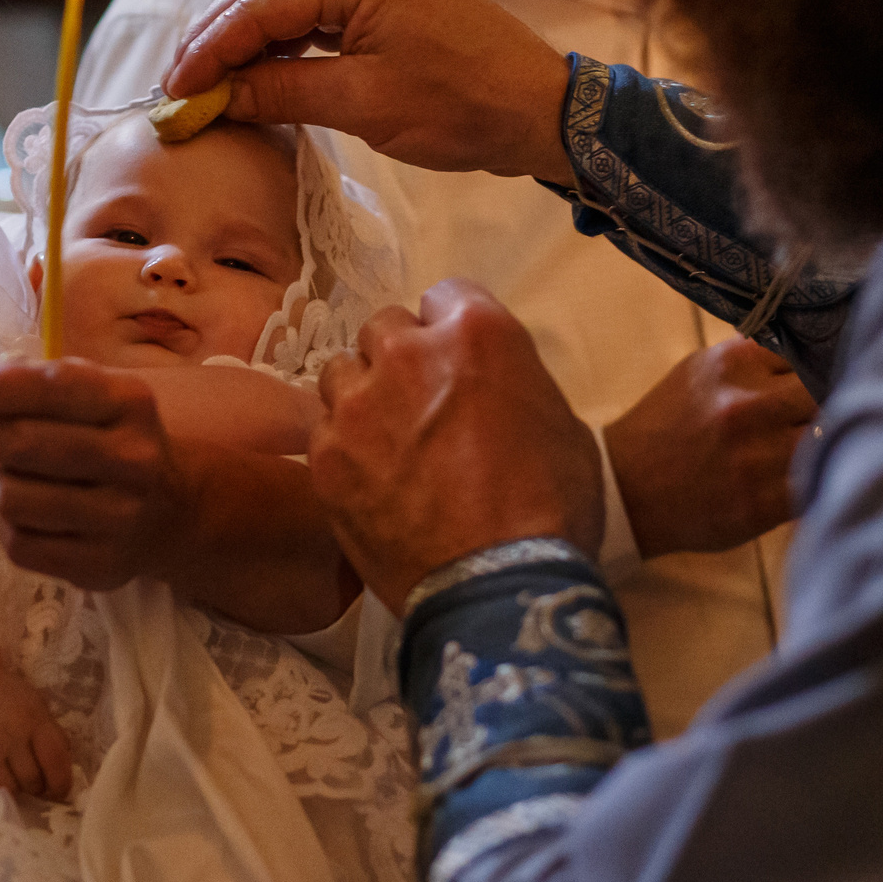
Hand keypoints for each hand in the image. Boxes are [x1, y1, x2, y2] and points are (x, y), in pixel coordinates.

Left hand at [0, 358, 182, 589]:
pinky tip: (31, 516)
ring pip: (11, 497)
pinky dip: (10, 526)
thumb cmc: (112, 441)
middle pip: (21, 443)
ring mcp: (119, 518)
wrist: (170, 513)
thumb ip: (41, 381)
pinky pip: (18, 544)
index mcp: (130, 403)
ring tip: (16, 479)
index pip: (53, 386)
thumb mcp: (97, 395)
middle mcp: (132, 459)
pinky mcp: (99, 565)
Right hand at [0, 661, 73, 800]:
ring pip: (7, 791)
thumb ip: (50, 735)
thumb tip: (61, 772)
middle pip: (32, 780)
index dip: (61, 783)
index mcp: (33, 719)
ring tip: (9, 781)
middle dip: (35, 787)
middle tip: (31, 784)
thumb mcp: (34, 705)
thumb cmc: (2, 697)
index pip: (55, 760)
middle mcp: (9, 736)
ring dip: (13, 792)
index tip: (59, 792)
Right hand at [164, 0, 576, 183]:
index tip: (172, 94)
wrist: (540, 108)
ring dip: (246, 35)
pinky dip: (282, 38)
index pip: (256, 6)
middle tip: (181, 89)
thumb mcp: (362, 104)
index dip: (207, 51)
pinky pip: (317, 8)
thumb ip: (282, 93)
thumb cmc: (462, 105)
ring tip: (212, 82)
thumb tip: (217, 98)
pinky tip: (262, 72)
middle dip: (217, 37)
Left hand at [311, 280, 604, 608]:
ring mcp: (357, 405)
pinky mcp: (326, 457)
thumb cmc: (550, 506)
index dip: (451, 332)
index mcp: (475, 332)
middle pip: (384, 330)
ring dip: (363, 398)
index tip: (456, 363)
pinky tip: (372, 483)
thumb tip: (488, 386)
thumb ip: (511, 379)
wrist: (499, 584)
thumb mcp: (558, 420)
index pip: (445, 297)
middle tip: (421, 407)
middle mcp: (406, 353)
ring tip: (389, 444)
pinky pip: (324, 432)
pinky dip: (344, 450)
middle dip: (400, 360)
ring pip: (342, 375)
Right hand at [604, 339, 815, 557]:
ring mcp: (758, 455)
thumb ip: (754, 360)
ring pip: (828, 437)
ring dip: (828, 441)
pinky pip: (819, 481)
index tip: (823, 378)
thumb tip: (814, 350)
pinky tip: (808, 476)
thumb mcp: (701, 371)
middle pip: (827, 393)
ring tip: (818, 445)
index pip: (811, 351)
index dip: (821, 367)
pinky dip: (820, 477)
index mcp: (734, 363)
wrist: (626, 488)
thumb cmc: (668, 426)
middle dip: (827, 403)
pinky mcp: (764, 501)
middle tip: (821, 416)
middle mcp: (749, 404)